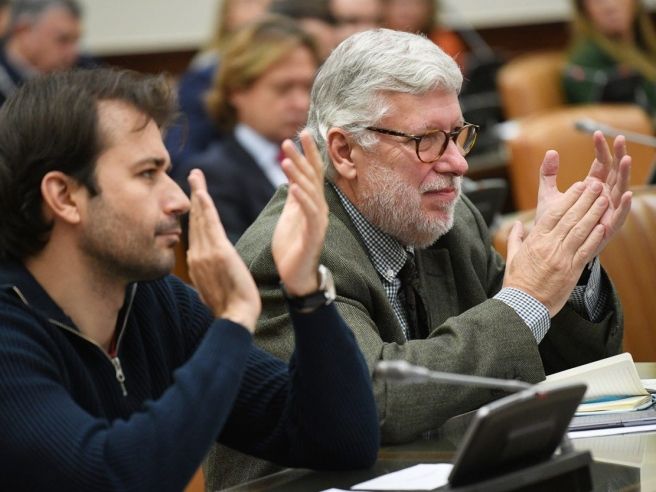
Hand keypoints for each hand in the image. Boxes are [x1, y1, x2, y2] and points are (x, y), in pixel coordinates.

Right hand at [187, 169, 259, 331]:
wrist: (235, 318)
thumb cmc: (230, 308)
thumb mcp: (215, 289)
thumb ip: (211, 275)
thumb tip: (210, 272)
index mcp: (197, 264)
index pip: (195, 233)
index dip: (194, 213)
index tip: (196, 197)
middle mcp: (197, 256)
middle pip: (194, 221)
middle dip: (193, 197)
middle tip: (193, 176)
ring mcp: (205, 254)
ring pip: (200, 219)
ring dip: (198, 195)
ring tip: (196, 176)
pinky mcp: (218, 253)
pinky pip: (210, 226)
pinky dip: (205, 208)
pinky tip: (201, 193)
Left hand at [272, 130, 328, 295]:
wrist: (296, 276)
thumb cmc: (293, 247)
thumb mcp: (290, 216)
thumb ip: (294, 197)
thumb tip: (293, 177)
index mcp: (312, 203)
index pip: (312, 173)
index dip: (308, 153)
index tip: (302, 133)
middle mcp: (319, 209)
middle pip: (312, 178)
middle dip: (302, 157)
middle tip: (290, 139)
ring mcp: (318, 221)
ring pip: (310, 193)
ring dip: (298, 175)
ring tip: (286, 159)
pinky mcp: (314, 235)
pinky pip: (309, 214)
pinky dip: (302, 199)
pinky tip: (293, 188)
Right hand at [504, 180, 607, 316]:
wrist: (523, 304)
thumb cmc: (517, 281)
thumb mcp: (513, 257)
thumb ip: (516, 238)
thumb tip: (518, 225)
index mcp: (535, 241)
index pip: (554, 213)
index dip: (568, 198)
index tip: (578, 186)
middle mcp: (549, 246)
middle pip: (570, 218)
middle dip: (585, 200)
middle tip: (596, 186)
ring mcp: (562, 258)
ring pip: (580, 231)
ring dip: (593, 214)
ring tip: (603, 200)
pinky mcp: (571, 271)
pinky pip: (586, 251)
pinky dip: (595, 238)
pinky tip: (603, 226)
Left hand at [535, 131, 631, 255]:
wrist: (551, 248)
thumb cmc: (553, 222)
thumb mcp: (548, 194)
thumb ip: (548, 174)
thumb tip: (551, 151)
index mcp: (591, 188)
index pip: (600, 164)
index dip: (600, 149)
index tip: (597, 134)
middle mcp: (603, 197)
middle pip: (614, 172)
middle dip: (617, 155)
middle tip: (618, 138)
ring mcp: (607, 211)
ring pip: (620, 189)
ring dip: (625, 174)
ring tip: (626, 159)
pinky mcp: (607, 228)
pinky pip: (619, 216)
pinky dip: (623, 205)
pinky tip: (626, 194)